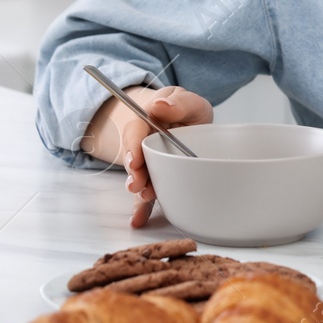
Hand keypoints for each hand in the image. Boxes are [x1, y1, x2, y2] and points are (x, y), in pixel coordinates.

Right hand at [82, 85, 212, 226]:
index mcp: (147, 121)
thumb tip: (160, 105)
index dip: (132, 146)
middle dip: (134, 173)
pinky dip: (142, 208)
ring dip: (140, 190)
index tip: (135, 159)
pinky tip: (138, 220)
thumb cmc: (188, 111)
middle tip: (137, 184)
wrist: (189, 122)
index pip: (135, 131)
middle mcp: (143, 144)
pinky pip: (146, 195)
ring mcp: (149, 164)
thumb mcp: (189, 101)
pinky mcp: (156, 179)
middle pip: (134, 158)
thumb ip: (178, 101)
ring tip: (145, 198)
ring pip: (140, 178)